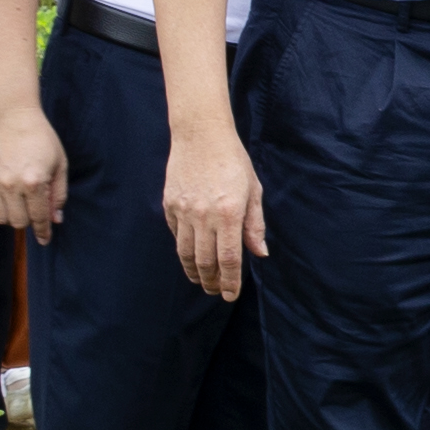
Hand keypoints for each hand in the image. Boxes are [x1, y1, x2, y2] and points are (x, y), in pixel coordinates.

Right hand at [0, 105, 68, 237]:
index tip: (44, 240)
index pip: (38, 217)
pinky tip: (3, 203)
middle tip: (34, 211)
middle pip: (18, 222)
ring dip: (11, 217)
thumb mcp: (59, 164)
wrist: (12, 115)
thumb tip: (55, 219)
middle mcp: (11, 185)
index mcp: (34, 182)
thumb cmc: (40, 137)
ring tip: (19, 205)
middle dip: (28, 222)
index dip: (43, 232)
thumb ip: (58, 194)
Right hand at [165, 123, 266, 302]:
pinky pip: (176, 235)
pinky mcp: (169, 205)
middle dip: (211, 282)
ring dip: (194, 272)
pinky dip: (183, 250)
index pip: (228, 259)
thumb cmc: (233, 160)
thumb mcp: (253, 190)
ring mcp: (184, 211)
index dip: (229, 282)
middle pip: (205, 262)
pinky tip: (191, 255)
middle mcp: (204, 216)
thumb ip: (255, 225)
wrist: (200, 134)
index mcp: (229, 213)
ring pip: (186, 253)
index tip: (230, 295)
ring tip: (201, 280)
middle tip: (215, 291)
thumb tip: (260, 254)